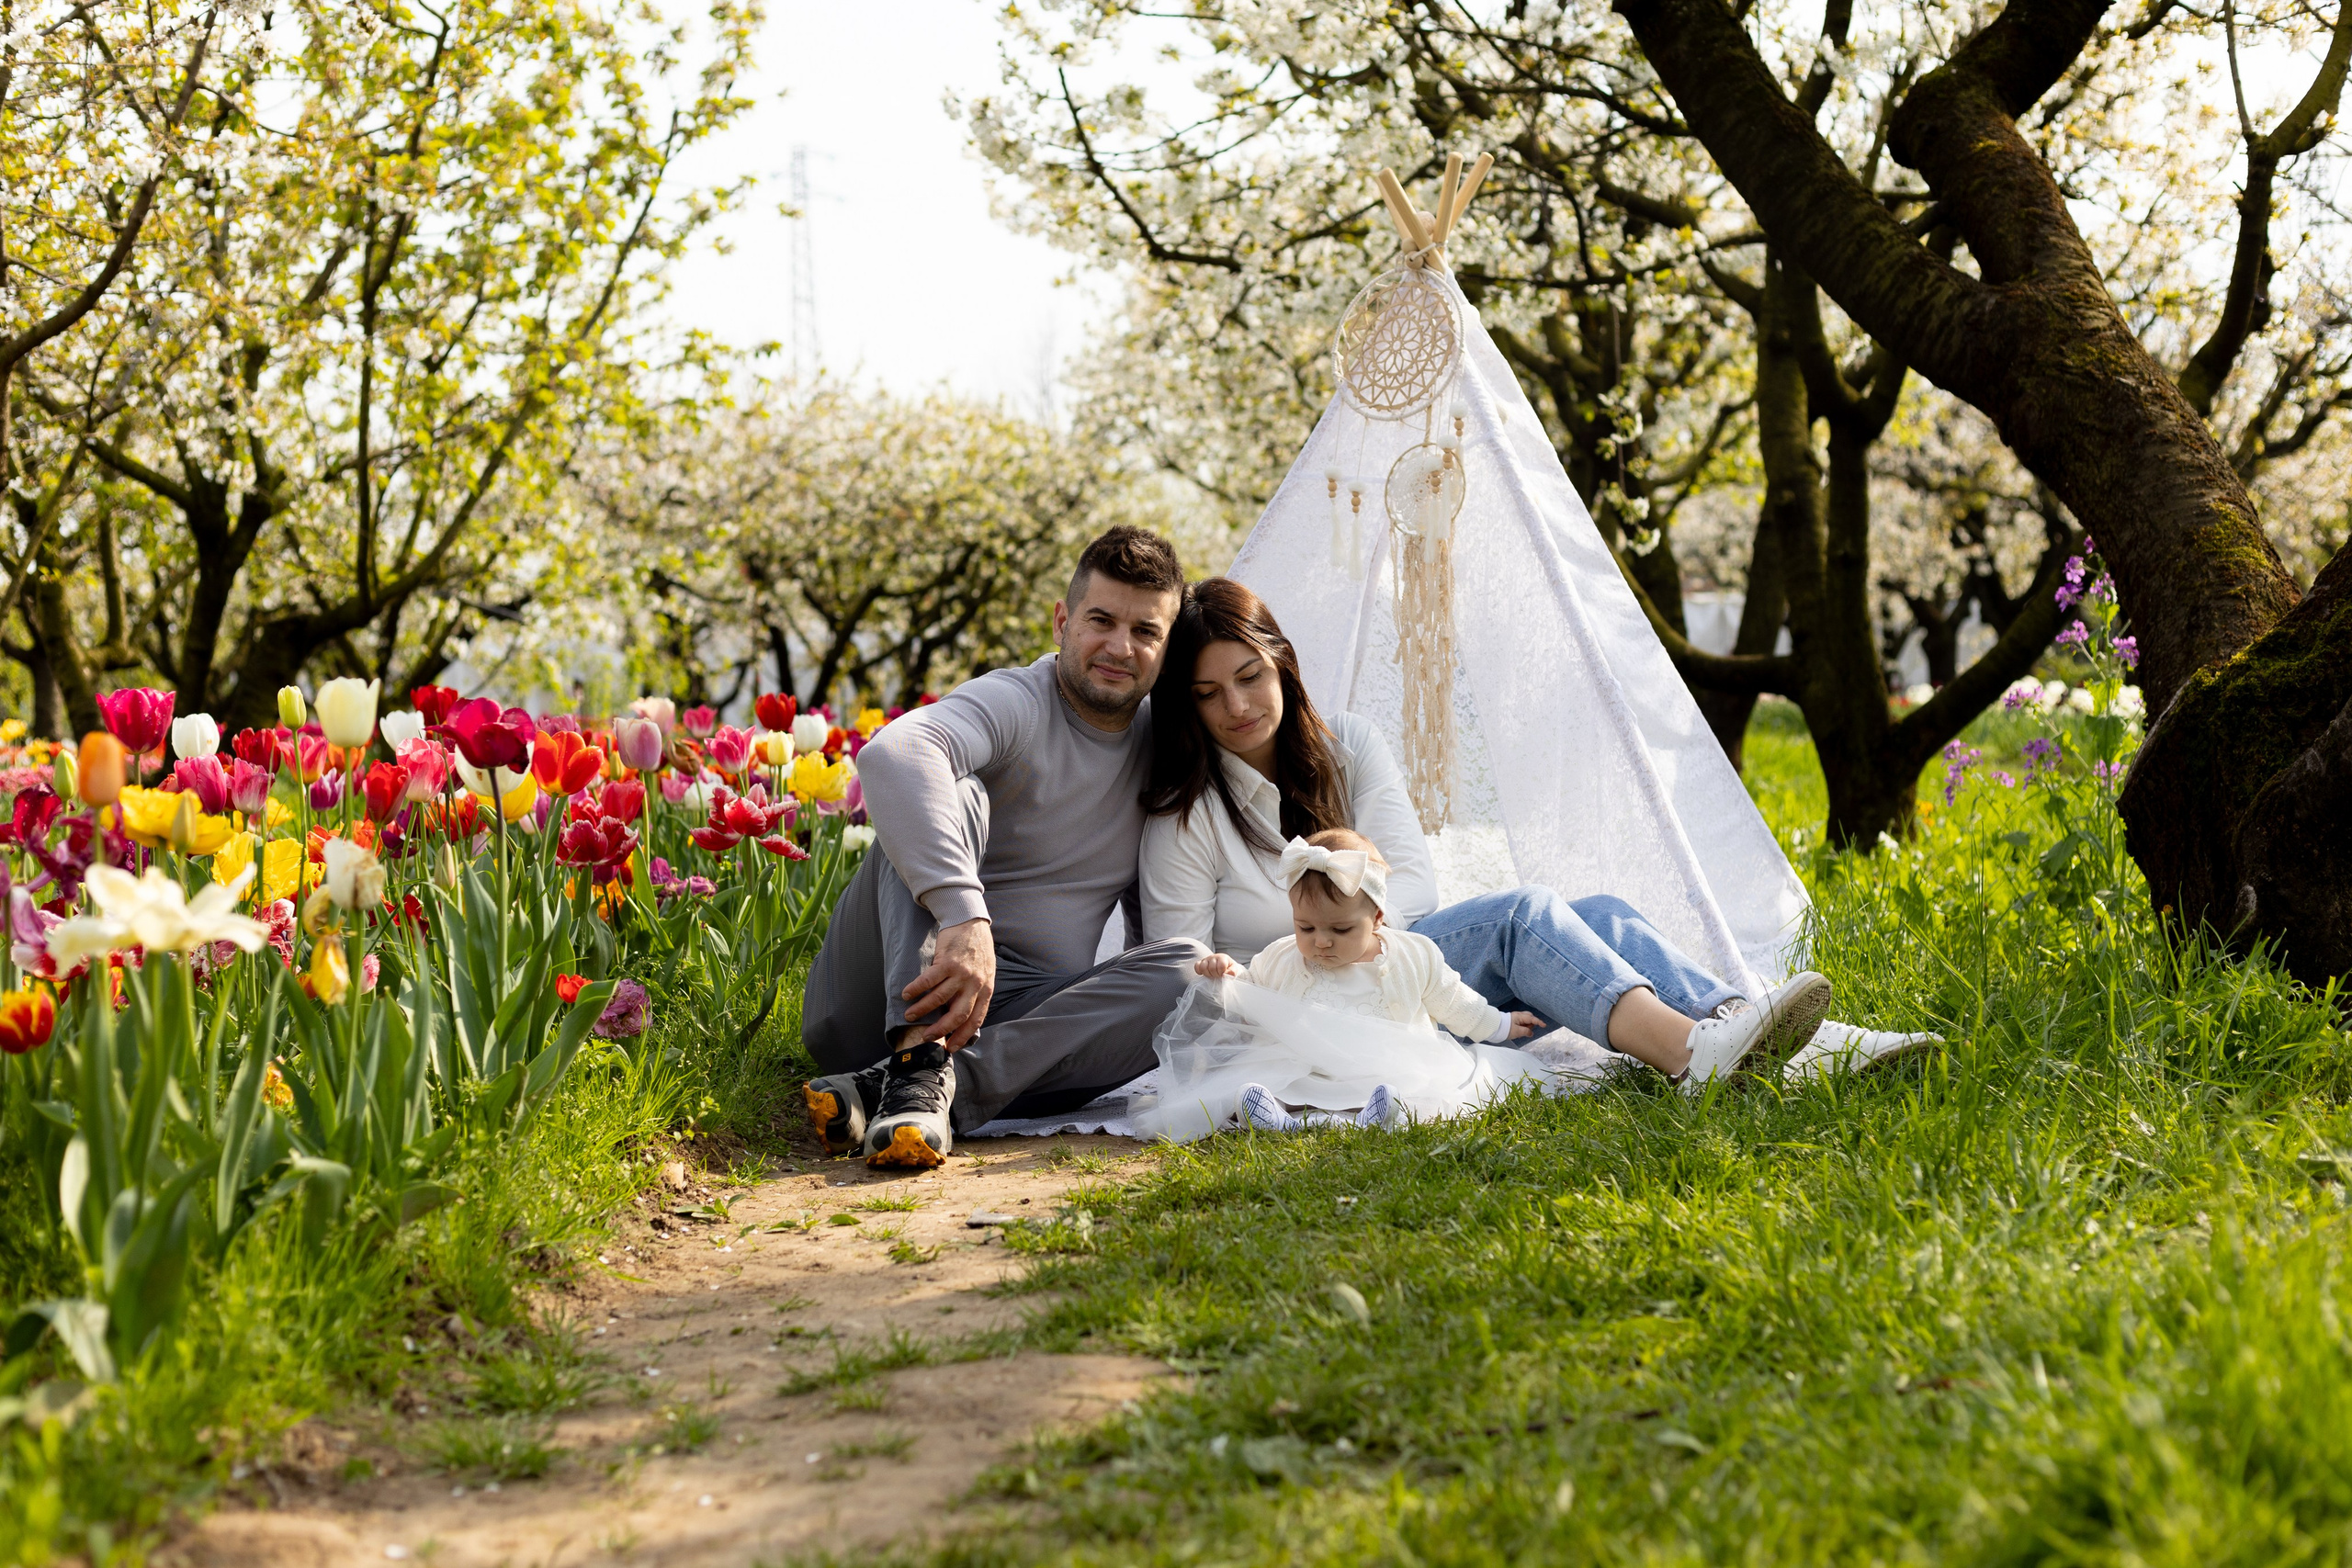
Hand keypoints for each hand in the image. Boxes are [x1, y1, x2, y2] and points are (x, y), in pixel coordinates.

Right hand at [901, 918, 994, 1050]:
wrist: (971, 921)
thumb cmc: (977, 949)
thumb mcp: (985, 972)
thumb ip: (975, 992)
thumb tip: (962, 1013)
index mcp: (986, 989)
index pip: (976, 1019)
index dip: (963, 1035)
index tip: (950, 1047)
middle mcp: (975, 984)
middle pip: (957, 1014)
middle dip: (940, 1030)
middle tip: (927, 1037)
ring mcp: (961, 973)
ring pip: (939, 999)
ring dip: (922, 1009)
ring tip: (910, 1015)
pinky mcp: (947, 962)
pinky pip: (928, 981)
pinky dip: (915, 989)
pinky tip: (906, 994)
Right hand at [1194, 953, 1240, 979]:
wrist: (1225, 966)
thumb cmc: (1229, 968)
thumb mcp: (1234, 969)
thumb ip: (1232, 972)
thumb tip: (1225, 974)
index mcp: (1222, 957)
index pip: (1221, 966)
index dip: (1222, 973)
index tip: (1223, 975)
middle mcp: (1213, 956)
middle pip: (1211, 968)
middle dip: (1215, 975)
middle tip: (1218, 976)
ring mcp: (1206, 959)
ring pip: (1203, 967)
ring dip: (1208, 974)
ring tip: (1212, 975)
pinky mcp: (1201, 962)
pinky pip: (1196, 966)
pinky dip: (1199, 971)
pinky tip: (1205, 974)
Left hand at [1507, 1010, 1543, 1040]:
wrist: (1495, 1027)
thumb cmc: (1505, 1029)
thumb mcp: (1517, 1032)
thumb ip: (1526, 1032)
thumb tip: (1531, 1033)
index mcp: (1520, 1017)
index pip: (1532, 1019)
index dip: (1539, 1022)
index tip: (1544, 1025)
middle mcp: (1519, 1015)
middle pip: (1530, 1017)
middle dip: (1531, 1024)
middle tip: (1527, 1031)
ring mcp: (1516, 1017)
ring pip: (1526, 1020)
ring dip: (1526, 1026)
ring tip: (1520, 1032)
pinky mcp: (1513, 1020)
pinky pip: (1521, 1023)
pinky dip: (1522, 1027)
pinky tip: (1518, 1031)